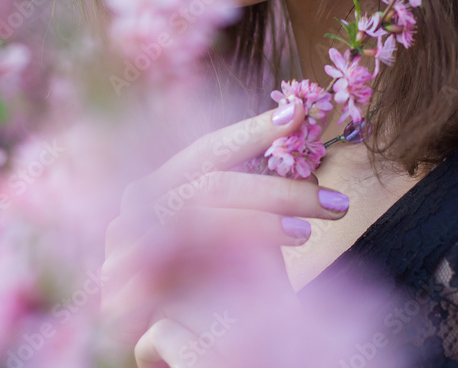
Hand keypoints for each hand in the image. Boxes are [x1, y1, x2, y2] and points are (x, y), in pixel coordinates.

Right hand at [99, 99, 350, 349]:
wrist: (182, 346)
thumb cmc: (218, 283)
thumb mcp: (246, 233)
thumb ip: (262, 193)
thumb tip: (303, 140)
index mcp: (165, 183)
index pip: (209, 149)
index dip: (253, 129)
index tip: (300, 113)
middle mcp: (137, 205)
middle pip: (211, 184)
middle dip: (279, 189)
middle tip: (337, 202)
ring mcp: (122, 246)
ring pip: (199, 218)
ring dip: (260, 224)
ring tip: (308, 235)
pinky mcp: (120, 293)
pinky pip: (177, 270)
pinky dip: (227, 263)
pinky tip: (271, 269)